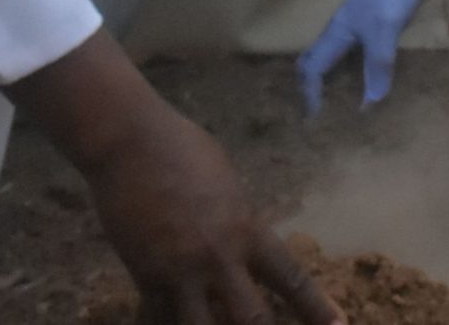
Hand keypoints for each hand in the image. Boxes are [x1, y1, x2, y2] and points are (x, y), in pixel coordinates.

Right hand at [80, 99, 343, 324]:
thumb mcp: (227, 184)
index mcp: (247, 229)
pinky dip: (166, 322)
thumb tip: (244, 238)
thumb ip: (238, 219)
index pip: (291, 278)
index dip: (317, 309)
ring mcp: (180, 271)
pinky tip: (168, 322)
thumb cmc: (182, 147)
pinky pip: (158, 318)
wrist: (131, 142)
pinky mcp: (145, 277)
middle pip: (252, 319)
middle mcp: (219, 257)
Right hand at [298, 0, 425, 112]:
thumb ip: (378, 63)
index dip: (310, 96)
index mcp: (335, 36)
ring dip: (331, 84)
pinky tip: (367, 83)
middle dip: (311, 91)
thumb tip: (370, 104)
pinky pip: (350, 55)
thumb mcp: (385, 29)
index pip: (311, 71)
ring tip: (342, 108)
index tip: (315, 121)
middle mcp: (337, 34)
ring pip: (331, 61)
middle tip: (322, 118)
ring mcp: (351, 29)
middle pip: (313, 66)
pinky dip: (351, 74)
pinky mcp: (366, 26)